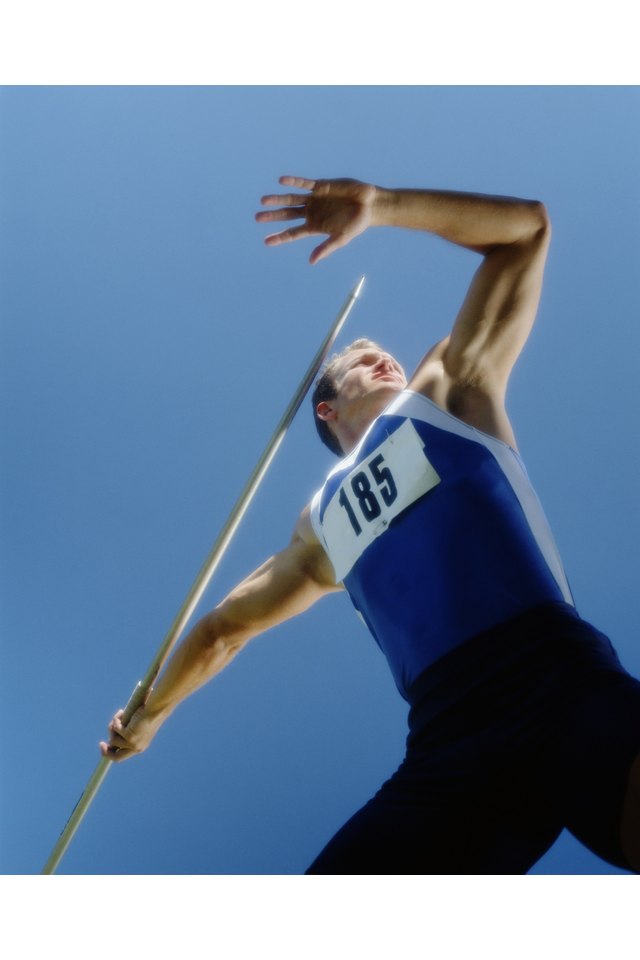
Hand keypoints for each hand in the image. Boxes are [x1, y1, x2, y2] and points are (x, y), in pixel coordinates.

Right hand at [99, 703, 163, 762]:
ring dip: (113, 726)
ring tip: (121, 714)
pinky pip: (115, 729)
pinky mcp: (129, 736)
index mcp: (139, 747)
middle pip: (115, 757)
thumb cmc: (147, 713)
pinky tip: (122, 712)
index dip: (110, 753)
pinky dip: (116, 719)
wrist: (155, 708)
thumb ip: (125, 733)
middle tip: (101, 743)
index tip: (104, 746)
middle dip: (105, 752)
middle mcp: (137, 748)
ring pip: (113, 739)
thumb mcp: (135, 726)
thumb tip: (111, 739)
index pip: (121, 757)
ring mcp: (133, 744)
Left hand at [256, 175, 376, 263]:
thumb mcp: (341, 239)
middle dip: (273, 216)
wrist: (370, 205)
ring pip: (291, 199)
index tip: (266, 241)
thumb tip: (311, 262)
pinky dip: (293, 182)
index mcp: (314, 227)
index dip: (279, 237)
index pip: (292, 233)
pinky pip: (304, 183)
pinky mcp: (320, 186)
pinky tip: (281, 181)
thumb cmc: (357, 225)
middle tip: (257, 218)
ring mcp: (314, 199)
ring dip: (278, 199)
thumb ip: (325, 248)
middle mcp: (311, 212)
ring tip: (263, 201)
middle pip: (287, 215)